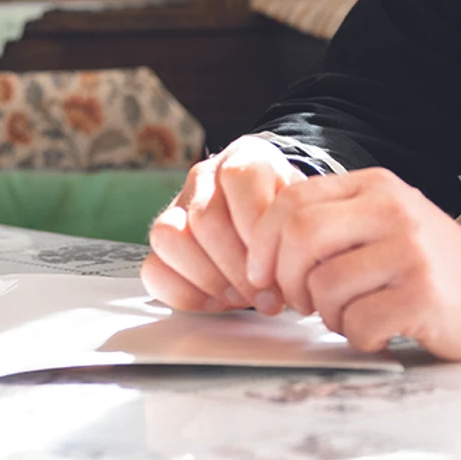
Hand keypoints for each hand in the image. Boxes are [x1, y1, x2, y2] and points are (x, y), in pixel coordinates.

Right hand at [143, 135, 305, 314]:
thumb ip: (299, 230)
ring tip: (239, 297)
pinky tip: (215, 300)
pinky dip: (184, 293)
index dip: (257, 231)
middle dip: (238, 269)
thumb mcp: (306, 213)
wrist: (275, 219)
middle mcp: (206, 177)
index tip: (278, 268)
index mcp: (246, 159)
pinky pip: (154, 271)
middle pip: (205, 219)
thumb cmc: (290, 219)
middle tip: (266, 296)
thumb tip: (292, 273)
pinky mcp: (163, 245)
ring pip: (169, 238)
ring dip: (209, 279)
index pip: (239, 180)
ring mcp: (177, 208)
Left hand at [243, 167, 460, 358]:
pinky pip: (358, 323)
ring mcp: (411, 253)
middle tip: (296, 303)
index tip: (259, 275)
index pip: (291, 201)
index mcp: (374, 188)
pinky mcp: (425, 296)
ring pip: (325, 286)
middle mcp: (392, 211)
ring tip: (353, 316)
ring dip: (326, 315)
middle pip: (299, 236)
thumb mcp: (385, 224)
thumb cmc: (434, 266)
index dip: (261, 243)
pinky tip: (380, 332)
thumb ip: (331, 226)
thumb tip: (257, 257)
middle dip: (285, 279)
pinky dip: (358, 337)